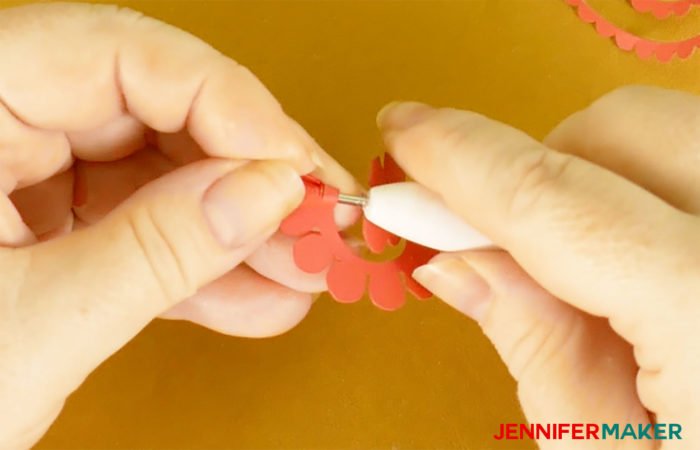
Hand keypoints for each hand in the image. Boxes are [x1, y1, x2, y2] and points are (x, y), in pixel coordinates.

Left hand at [0, 3, 357, 447]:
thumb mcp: (30, 326)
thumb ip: (156, 252)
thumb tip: (265, 195)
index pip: (122, 54)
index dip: (230, 107)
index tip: (293, 168)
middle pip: (155, 111)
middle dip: (247, 176)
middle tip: (316, 220)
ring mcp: (18, 170)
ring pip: (157, 170)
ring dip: (235, 228)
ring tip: (300, 270)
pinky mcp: (42, 219)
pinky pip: (137, 220)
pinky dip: (195, 262)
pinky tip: (253, 294)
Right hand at [377, 86, 699, 448]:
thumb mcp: (601, 449)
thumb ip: (528, 338)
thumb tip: (448, 256)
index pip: (558, 202)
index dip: (461, 158)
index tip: (404, 128)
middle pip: (625, 129)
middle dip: (539, 167)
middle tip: (504, 239)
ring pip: (671, 128)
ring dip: (596, 173)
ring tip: (588, 264)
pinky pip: (697, 159)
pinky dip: (646, 184)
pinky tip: (637, 257)